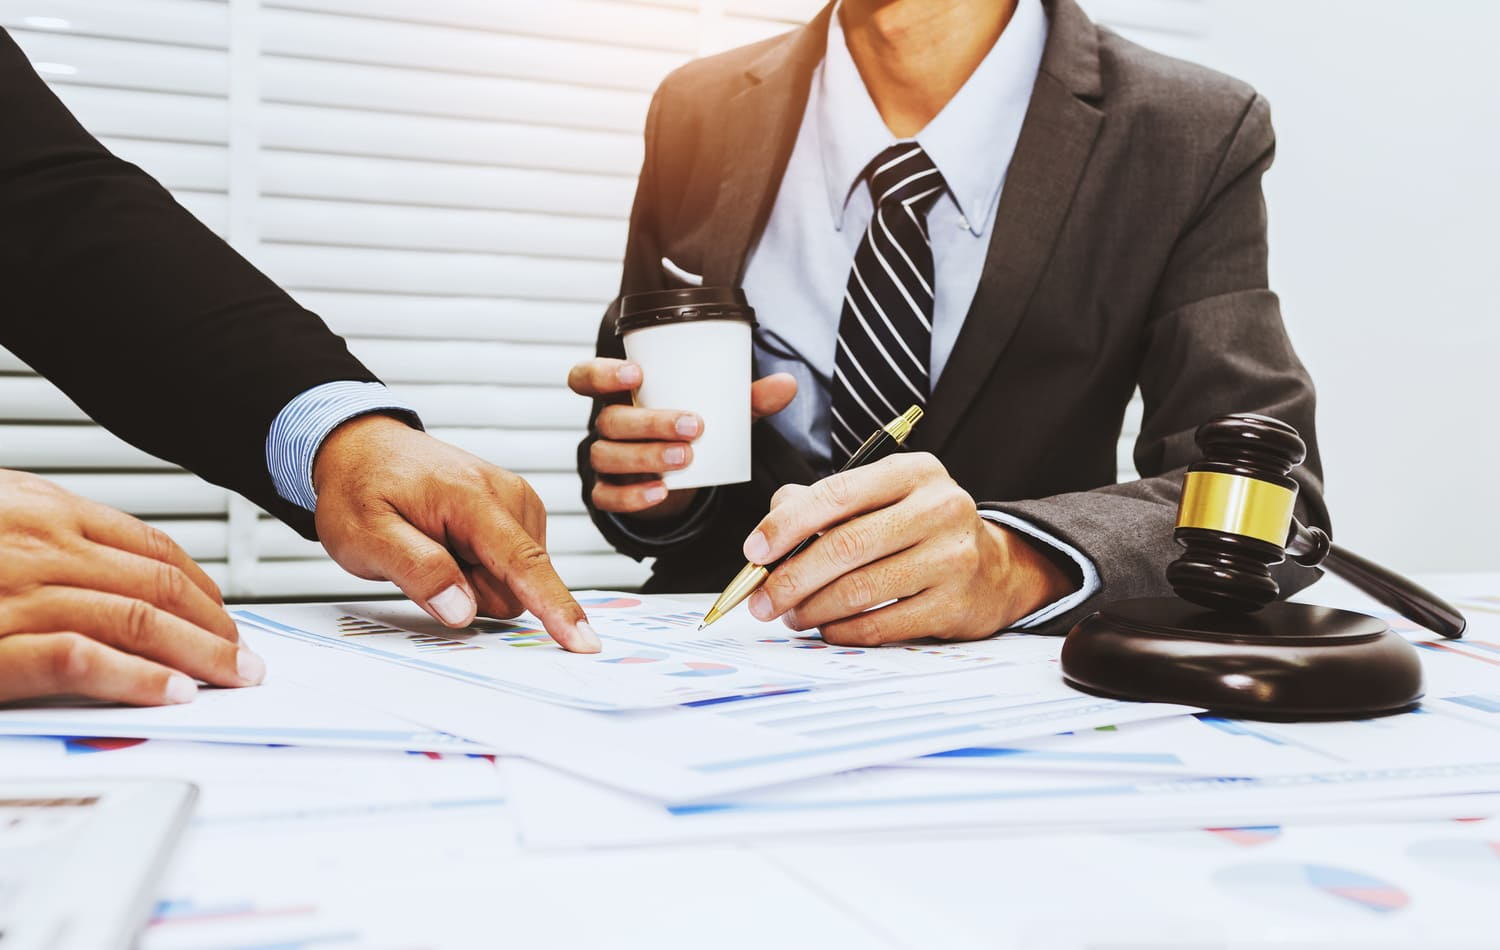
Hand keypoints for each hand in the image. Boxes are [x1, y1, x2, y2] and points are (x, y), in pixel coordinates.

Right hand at [0, 470, 260, 705]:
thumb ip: (46, 539)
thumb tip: (102, 569)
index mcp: (44, 511)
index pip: (150, 546)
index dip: (201, 587)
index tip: (224, 616)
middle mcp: (40, 546)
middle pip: (157, 584)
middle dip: (214, 625)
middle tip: (245, 657)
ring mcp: (17, 594)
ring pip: (136, 619)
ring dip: (198, 653)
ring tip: (233, 678)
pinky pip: (80, 659)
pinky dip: (136, 677)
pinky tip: (172, 693)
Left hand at [312, 415, 597, 651]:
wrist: (362, 445)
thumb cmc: (360, 486)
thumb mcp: (364, 536)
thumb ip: (416, 571)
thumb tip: (462, 611)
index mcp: (472, 498)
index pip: (524, 563)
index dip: (554, 607)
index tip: (584, 640)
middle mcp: (508, 495)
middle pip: (516, 585)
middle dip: (473, 592)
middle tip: (425, 561)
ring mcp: (517, 501)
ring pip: (516, 580)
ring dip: (475, 580)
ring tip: (435, 546)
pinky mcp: (517, 511)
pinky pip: (513, 567)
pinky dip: (481, 566)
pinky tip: (451, 543)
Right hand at [567, 358, 795, 517]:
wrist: (682, 477)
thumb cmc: (694, 429)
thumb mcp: (721, 411)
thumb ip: (750, 398)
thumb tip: (788, 384)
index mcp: (622, 395)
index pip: (586, 377)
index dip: (602, 373)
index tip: (636, 374)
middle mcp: (607, 425)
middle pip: (609, 420)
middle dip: (650, 423)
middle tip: (694, 426)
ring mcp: (606, 461)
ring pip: (607, 456)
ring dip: (646, 457)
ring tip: (686, 459)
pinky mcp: (610, 493)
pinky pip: (608, 497)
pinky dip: (633, 496)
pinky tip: (661, 492)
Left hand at [740, 453, 1073, 643]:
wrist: (998, 568)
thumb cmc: (922, 529)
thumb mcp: (883, 497)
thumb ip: (825, 502)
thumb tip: (771, 525)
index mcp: (914, 472)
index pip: (836, 494)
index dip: (786, 525)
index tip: (754, 551)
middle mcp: (939, 508)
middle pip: (845, 546)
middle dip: (791, 578)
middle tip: (761, 600)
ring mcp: (952, 558)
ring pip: (860, 589)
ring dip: (812, 608)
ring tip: (790, 615)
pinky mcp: (955, 605)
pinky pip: (882, 624)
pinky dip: (843, 630)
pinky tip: (825, 628)